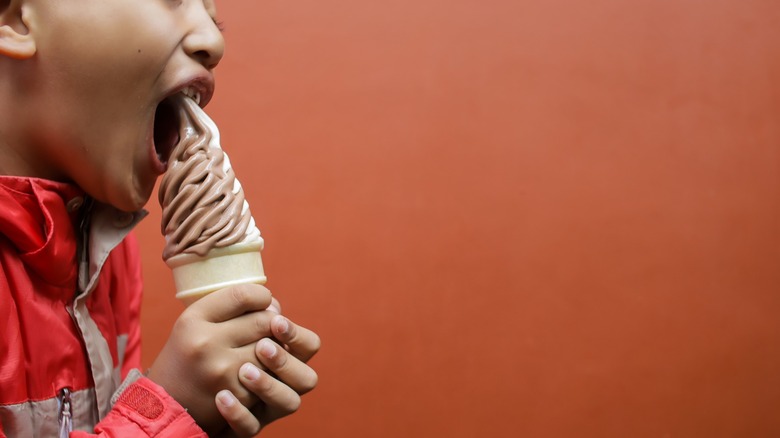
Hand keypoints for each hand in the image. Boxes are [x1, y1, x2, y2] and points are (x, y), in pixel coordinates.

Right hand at [146, 284, 277, 433]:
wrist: (167, 405)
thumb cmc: (187, 357)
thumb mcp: (193, 324)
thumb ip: (228, 307)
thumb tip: (272, 303)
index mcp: (193, 320)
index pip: (242, 295)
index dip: (261, 295)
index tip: (264, 299)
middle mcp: (205, 343)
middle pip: (263, 320)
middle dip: (273, 321)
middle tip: (270, 325)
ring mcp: (221, 370)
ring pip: (271, 348)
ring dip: (274, 347)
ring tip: (265, 346)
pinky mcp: (235, 394)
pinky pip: (269, 374)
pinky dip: (269, 371)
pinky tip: (259, 369)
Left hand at [215, 303, 320, 435]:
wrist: (182, 393)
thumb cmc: (209, 353)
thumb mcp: (226, 328)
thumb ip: (249, 315)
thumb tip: (268, 302)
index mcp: (285, 355)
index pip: (310, 345)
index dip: (297, 335)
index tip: (276, 322)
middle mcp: (283, 383)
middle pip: (307, 378)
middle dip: (285, 361)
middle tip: (261, 347)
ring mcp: (267, 408)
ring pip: (289, 404)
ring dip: (269, 385)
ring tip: (243, 371)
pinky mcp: (246, 427)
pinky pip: (251, 427)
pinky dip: (239, 413)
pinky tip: (221, 397)